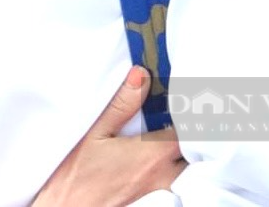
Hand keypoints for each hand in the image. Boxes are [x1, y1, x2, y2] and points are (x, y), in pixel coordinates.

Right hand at [31, 66, 185, 206]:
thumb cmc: (76, 174)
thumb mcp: (95, 132)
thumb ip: (122, 104)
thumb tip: (141, 75)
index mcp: (152, 154)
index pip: (189, 132)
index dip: (191, 116)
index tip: (187, 103)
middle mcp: (162, 175)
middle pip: (192, 154)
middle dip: (192, 137)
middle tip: (187, 119)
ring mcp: (159, 192)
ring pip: (185, 171)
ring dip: (184, 156)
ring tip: (177, 140)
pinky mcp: (151, 203)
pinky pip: (174, 185)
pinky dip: (175, 172)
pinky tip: (163, 163)